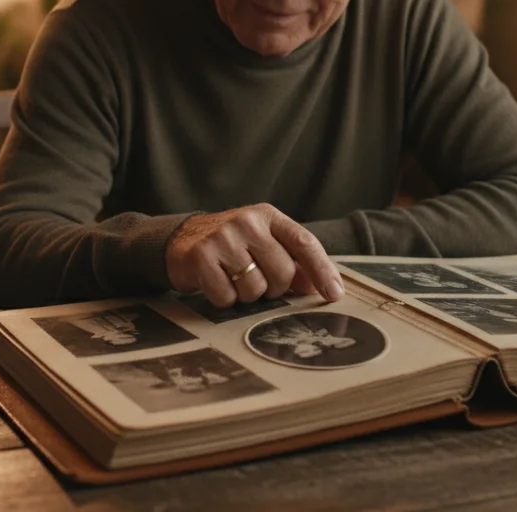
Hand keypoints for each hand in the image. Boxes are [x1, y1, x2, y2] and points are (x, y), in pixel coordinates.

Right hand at [166, 204, 343, 307]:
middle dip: (274, 288)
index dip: (322, 270)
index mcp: (268, 216)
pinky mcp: (201, 257)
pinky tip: (216, 282)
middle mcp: (247, 222)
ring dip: (247, 295)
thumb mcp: (264, 244)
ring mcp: (223, 238)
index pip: (303, 242)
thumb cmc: (232, 246)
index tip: (334, 295)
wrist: (182, 239)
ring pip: (255, 288)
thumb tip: (319, 286)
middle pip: (282, 273)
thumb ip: (293, 262)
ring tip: (234, 279)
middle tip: (257, 280)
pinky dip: (224, 299)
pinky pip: (227, 297)